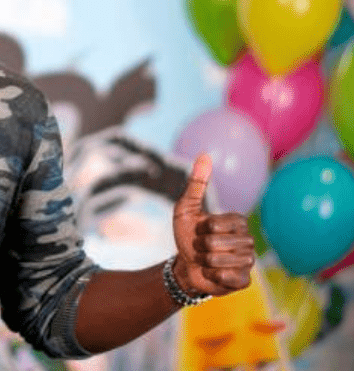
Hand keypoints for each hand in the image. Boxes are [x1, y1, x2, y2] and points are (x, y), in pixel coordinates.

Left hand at [171, 154, 254, 296]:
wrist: (186, 266)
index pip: (217, 224)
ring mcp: (248, 261)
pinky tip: (213, 273)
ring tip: (206, 260)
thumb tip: (205, 154)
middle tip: (201, 248)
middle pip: (216, 243)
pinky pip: (229, 277)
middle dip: (200, 247)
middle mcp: (248, 240)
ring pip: (221, 261)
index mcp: (238, 221)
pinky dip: (213, 276)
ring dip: (204, 261)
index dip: (201, 229)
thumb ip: (196, 184)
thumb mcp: (186, 208)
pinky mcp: (244, 280)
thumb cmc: (187, 235)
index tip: (199, 230)